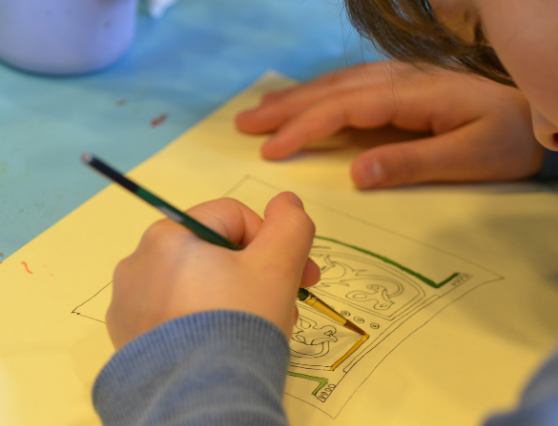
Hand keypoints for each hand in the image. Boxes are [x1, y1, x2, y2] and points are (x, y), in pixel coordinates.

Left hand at [107, 194, 319, 349]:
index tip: (301, 274)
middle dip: (258, 273)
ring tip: (260, 328)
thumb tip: (288, 201)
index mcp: (170, 235)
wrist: (200, 397)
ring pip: (199, 283)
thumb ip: (290, 225)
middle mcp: (139, 261)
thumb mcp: (279, 266)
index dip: (273, 242)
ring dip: (236, 296)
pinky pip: (177, 314)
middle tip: (288, 303)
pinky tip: (226, 343)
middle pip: (217, 252)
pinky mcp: (129, 336)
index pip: (235, 218)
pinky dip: (206, 320)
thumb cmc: (240, 321)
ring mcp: (129, 302)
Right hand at [236, 61, 543, 188]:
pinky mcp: (411, 84)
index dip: (306, 127)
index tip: (271, 150)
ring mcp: (406, 78)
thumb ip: (414, 162)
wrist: (542, 110)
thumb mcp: (471, 157)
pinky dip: (324, 91)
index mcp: (415, 95)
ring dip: (300, 96)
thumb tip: (356, 171)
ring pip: (341, 82)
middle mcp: (404, 79)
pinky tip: (311, 99)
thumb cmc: (512, 139)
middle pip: (334, 89)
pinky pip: (355, 84)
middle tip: (244, 124)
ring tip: (261, 111)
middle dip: (288, 107)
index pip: (346, 108)